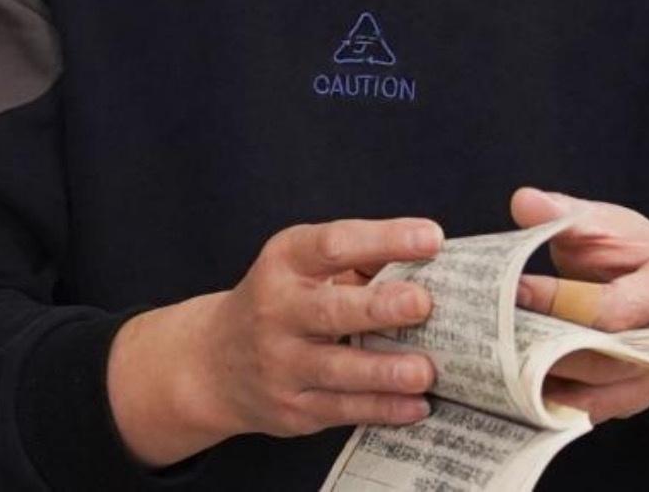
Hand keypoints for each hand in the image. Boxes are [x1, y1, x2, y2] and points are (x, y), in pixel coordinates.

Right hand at [107, 217, 444, 466]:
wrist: (213, 363)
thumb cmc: (284, 300)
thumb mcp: (307, 265)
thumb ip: (363, 258)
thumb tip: (435, 259)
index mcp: (286, 262)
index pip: (334, 244)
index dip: (384, 239)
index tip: (432, 239)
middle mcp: (277, 312)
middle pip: (329, 310)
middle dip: (378, 307)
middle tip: (422, 303)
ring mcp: (281, 365)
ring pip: (335, 370)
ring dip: (384, 371)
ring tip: (425, 370)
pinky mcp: (292, 409)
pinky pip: (341, 409)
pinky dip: (381, 409)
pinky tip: (416, 405)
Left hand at [510, 188, 648, 422]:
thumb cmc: (635, 250)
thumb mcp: (605, 223)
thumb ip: (563, 215)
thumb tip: (523, 202)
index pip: (607, 308)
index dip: (555, 302)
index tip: (510, 291)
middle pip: (602, 358)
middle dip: (544, 349)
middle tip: (495, 339)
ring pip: (598, 391)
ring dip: (547, 383)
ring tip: (500, 367)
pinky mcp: (647, 394)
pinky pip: (597, 410)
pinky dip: (559, 404)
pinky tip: (523, 390)